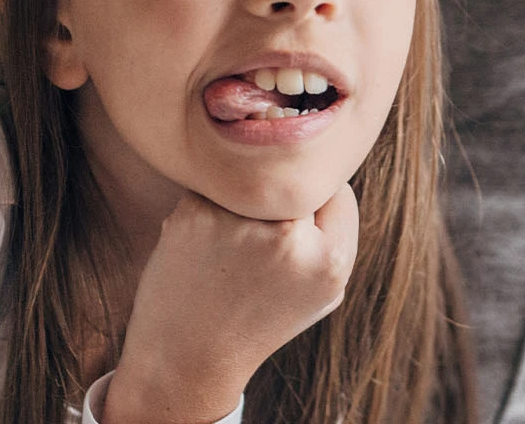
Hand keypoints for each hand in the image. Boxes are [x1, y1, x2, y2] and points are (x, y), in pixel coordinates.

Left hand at [103, 182, 359, 422]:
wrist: (188, 357)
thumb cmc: (258, 320)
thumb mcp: (323, 293)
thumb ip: (335, 236)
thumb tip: (327, 166)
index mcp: (331, 260)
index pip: (336, 189)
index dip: (314, 206)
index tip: (294, 232)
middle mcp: (289, 239)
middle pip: (292, 179)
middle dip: (277, 199)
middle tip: (255, 243)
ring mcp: (240, 224)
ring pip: (249, 178)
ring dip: (240, 200)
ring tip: (228, 250)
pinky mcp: (196, 215)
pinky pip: (212, 187)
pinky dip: (208, 207)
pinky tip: (202, 246)